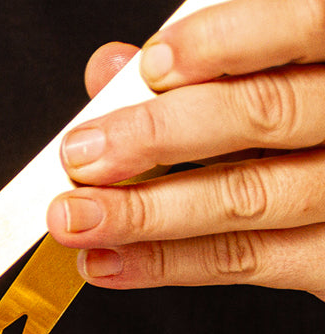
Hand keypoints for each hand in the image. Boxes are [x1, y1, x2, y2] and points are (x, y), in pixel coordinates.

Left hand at [46, 0, 324, 300]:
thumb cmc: (312, 124)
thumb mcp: (282, 74)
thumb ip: (209, 66)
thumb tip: (113, 70)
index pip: (307, 26)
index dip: (227, 42)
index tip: (150, 66)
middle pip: (265, 117)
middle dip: (157, 137)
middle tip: (81, 156)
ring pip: (246, 198)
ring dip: (145, 212)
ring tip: (76, 217)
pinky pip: (245, 261)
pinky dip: (165, 263)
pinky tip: (109, 262)